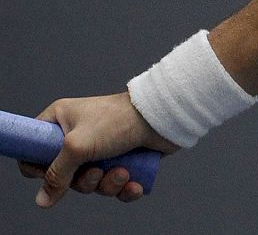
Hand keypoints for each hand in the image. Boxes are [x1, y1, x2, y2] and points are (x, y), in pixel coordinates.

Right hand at [18, 93, 178, 207]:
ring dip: (107, 185)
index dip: (39, 168)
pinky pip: (116, 185)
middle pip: (66, 175)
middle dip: (84, 181)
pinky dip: (125, 189)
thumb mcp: (77, 146)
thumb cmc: (118, 121)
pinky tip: (135, 184)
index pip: (34, 150)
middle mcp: (80, 134)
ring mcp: (103, 147)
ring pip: (93, 182)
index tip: (53, 173)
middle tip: (97, 170)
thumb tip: (43, 200)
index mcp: (62, 121)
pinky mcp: (125, 158)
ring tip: (122, 172)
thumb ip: (56, 174)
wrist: (163, 116)